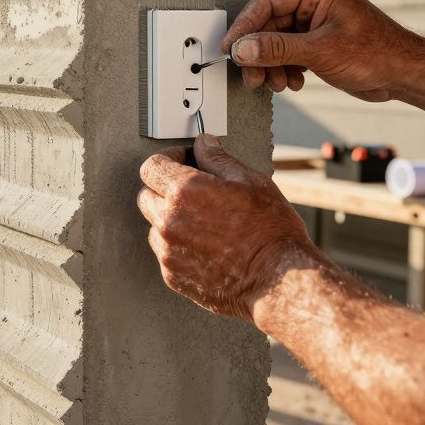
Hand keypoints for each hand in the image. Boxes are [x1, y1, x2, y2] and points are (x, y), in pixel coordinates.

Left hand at [136, 134, 314, 320]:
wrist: (278, 281)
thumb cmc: (270, 232)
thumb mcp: (251, 182)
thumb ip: (218, 160)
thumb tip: (203, 144)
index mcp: (185, 191)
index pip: (152, 166)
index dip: (168, 159)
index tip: (182, 162)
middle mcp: (169, 220)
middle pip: (147, 194)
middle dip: (165, 188)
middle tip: (195, 192)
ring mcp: (168, 250)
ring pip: (154, 225)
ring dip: (170, 218)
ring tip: (205, 223)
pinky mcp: (172, 275)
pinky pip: (165, 251)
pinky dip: (178, 245)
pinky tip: (206, 246)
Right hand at [221, 0, 422, 100]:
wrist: (405, 75)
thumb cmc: (377, 53)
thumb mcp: (320, 51)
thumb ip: (277, 49)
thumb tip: (241, 49)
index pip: (267, 2)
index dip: (245, 26)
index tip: (230, 48)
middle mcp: (314, 2)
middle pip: (268, 24)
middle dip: (258, 52)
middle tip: (251, 75)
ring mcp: (315, 23)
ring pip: (276, 41)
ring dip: (271, 65)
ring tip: (275, 83)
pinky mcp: (318, 42)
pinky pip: (288, 52)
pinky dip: (284, 69)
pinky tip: (292, 83)